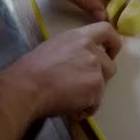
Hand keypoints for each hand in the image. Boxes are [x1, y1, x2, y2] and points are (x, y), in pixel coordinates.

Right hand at [5, 22, 121, 118]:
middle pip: (109, 65)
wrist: (27, 87)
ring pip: (103, 85)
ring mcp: (96, 70)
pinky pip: (96, 102)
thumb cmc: (31, 69)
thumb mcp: (54, 47)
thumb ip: (74, 50)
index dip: (113, 42)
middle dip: (99, 77)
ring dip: (91, 93)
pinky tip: (71, 109)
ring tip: (72, 99)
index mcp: (80, 37)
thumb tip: (78, 62)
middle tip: (80, 86)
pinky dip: (86, 108)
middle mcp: (91, 50)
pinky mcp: (95, 88)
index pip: (107, 30)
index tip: (111, 53)